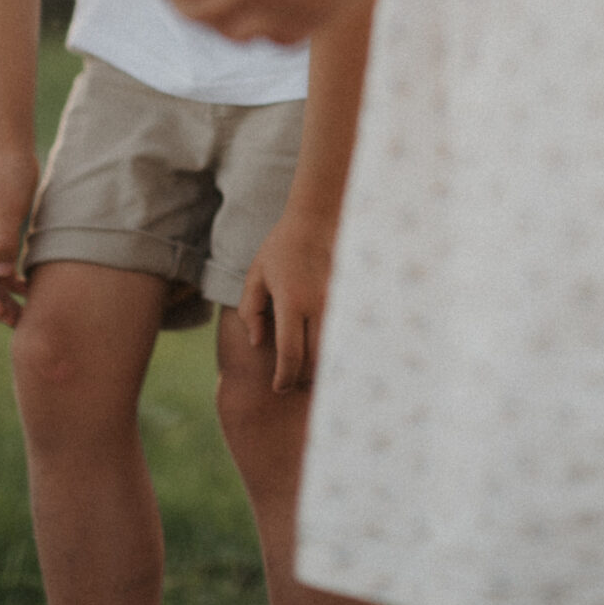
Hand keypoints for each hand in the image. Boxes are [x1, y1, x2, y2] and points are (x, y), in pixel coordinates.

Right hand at [0, 147, 38, 327]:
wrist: (10, 144)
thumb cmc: (7, 172)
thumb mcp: (7, 208)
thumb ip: (3, 241)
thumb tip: (2, 274)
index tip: (4, 314)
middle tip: (19, 323)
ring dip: (5, 293)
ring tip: (26, 312)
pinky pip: (2, 261)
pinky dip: (13, 276)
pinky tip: (30, 287)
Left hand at [237, 212, 337, 390]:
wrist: (318, 217)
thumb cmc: (282, 246)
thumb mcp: (256, 275)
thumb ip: (252, 311)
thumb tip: (259, 342)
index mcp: (292, 301)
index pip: (290, 355)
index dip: (284, 378)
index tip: (278, 387)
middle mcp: (318, 305)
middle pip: (315, 359)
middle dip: (302, 378)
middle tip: (291, 383)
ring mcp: (338, 302)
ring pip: (333, 350)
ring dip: (320, 366)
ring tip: (307, 371)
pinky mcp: (351, 299)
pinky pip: (344, 334)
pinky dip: (334, 348)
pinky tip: (324, 350)